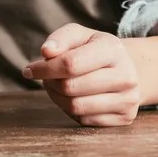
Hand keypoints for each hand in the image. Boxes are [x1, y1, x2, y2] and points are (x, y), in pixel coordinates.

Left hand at [23, 23, 141, 126]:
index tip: (29, 70)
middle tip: (46, 78)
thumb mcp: (79, 36)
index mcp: (113, 50)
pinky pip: (86, 121)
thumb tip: (46, 52)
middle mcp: (126, 76)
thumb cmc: (95, 50)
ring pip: (76, 107)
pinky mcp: (125, 118)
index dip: (44, 69)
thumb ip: (61, 39)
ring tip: (57, 86)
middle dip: (50, 83)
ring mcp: (128, 100)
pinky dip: (71, 111)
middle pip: (70, 87)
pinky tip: (72, 98)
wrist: (127, 69)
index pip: (70, 64)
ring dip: (57, 98)